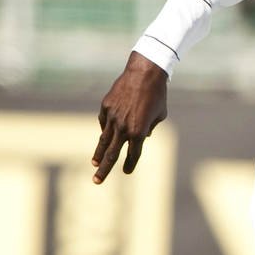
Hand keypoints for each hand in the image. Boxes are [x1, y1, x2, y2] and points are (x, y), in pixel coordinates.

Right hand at [92, 53, 168, 182]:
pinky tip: (105, 136)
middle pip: (112, 154)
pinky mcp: (105, 107)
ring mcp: (112, 117)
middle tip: (96, 182)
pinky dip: (105, 130)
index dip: (130, 164)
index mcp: (139, 132)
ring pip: (103, 140)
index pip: (133, 154)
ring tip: (94, 165)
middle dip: (105, 170)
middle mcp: (124, 128)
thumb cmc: (157, 95)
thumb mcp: (159, 115)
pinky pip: (104, 122)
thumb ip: (149, 128)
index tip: (127, 172)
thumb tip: (141, 137)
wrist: (144, 73)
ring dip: (98, 154)